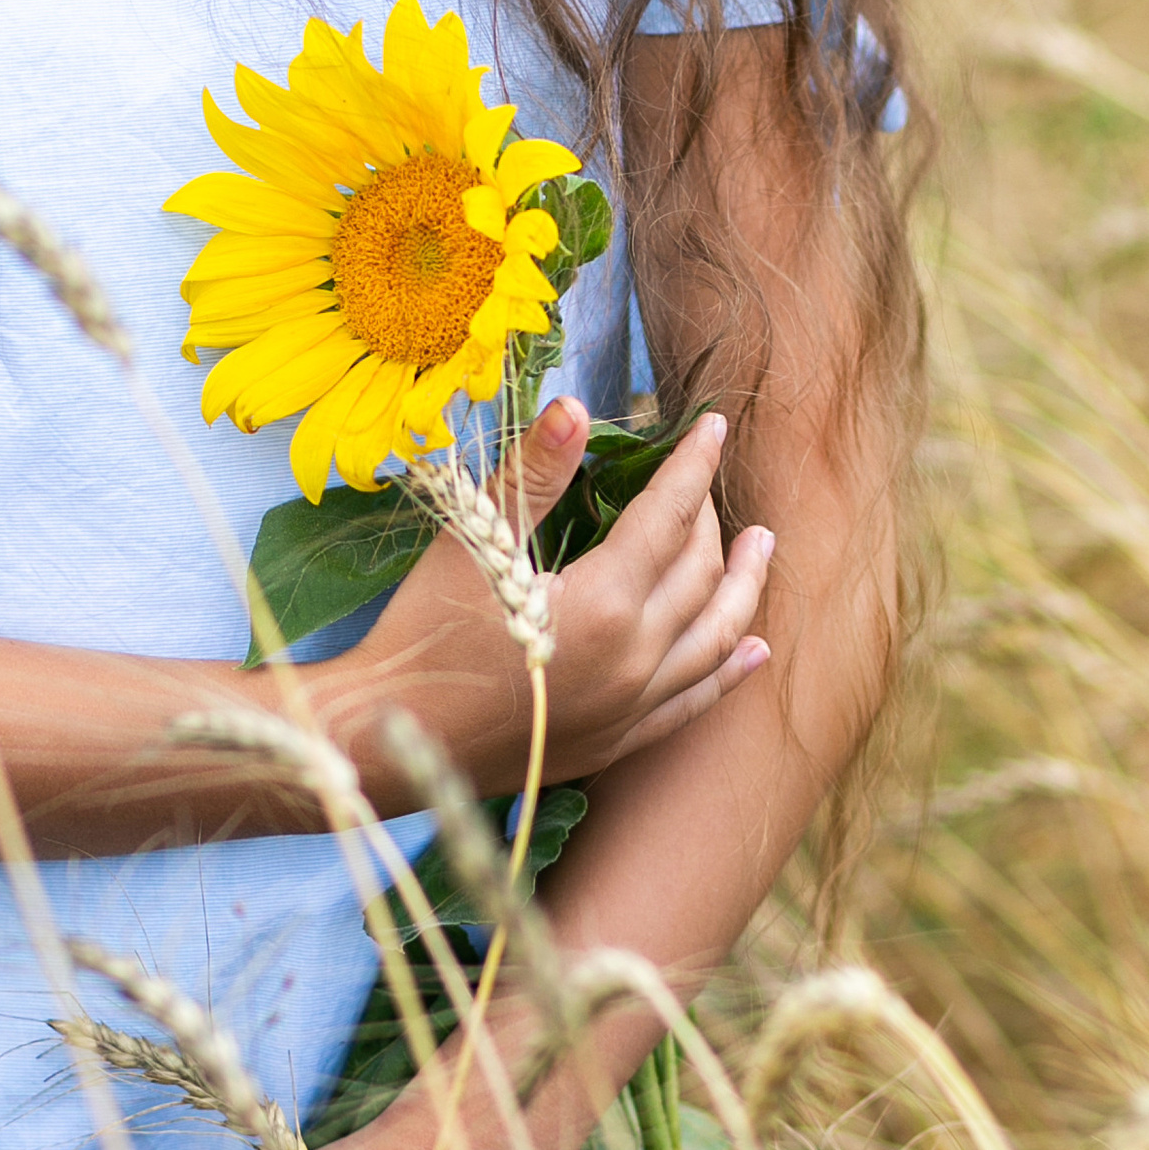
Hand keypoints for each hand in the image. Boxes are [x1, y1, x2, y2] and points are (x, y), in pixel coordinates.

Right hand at [334, 398, 773, 804]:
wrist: (386, 738)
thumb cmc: (421, 632)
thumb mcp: (473, 543)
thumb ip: (534, 475)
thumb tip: (575, 407)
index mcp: (605, 603)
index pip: (670, 515)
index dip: (693, 465)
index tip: (711, 427)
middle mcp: (635, 659)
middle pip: (702, 572)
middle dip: (711, 518)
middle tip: (705, 483)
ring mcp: (633, 708)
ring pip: (718, 637)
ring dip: (745, 586)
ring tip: (762, 546)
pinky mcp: (618, 741)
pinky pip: (696, 702)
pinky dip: (732, 670)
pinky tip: (755, 651)